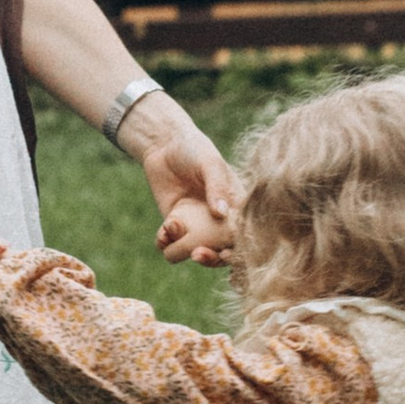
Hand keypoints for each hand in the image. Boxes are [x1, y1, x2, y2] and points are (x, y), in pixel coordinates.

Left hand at [127, 107, 240, 264]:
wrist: (164, 145)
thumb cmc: (194, 149)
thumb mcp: (210, 163)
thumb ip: (217, 186)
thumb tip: (221, 214)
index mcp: (235, 206)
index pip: (242, 234)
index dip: (238, 249)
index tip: (227, 254)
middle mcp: (217, 221)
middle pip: (220, 251)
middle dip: (211, 258)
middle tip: (198, 254)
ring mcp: (195, 225)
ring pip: (194, 251)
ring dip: (183, 251)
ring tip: (172, 234)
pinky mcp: (174, 224)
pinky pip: (170, 243)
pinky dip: (165, 243)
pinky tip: (162, 233)